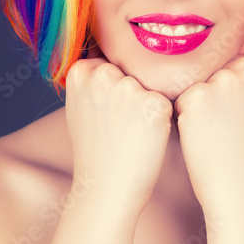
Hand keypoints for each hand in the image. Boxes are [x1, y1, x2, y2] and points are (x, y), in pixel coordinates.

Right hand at [65, 53, 172, 212]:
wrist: (104, 187)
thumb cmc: (94, 146)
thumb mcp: (80, 103)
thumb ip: (92, 77)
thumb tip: (108, 57)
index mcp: (81, 71)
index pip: (110, 62)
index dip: (113, 88)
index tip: (105, 112)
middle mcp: (104, 74)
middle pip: (131, 71)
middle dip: (130, 92)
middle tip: (120, 123)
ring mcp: (129, 88)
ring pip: (149, 84)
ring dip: (146, 103)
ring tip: (131, 130)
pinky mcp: (155, 104)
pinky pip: (163, 101)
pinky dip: (160, 118)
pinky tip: (145, 135)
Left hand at [173, 53, 243, 211]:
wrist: (239, 185)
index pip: (234, 64)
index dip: (230, 90)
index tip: (236, 112)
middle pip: (214, 71)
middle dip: (214, 93)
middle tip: (225, 125)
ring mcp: (220, 82)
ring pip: (197, 84)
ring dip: (199, 104)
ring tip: (215, 130)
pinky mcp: (195, 97)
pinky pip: (182, 99)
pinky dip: (186, 116)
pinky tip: (202, 135)